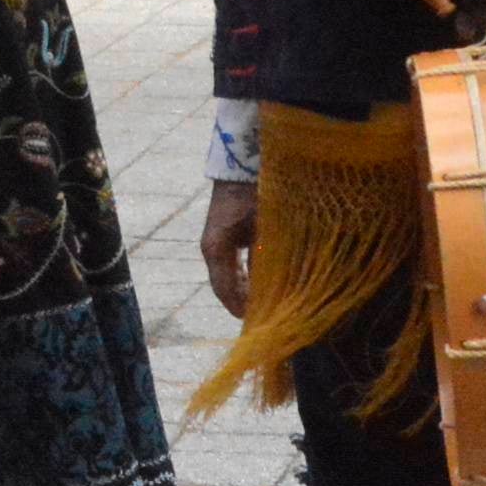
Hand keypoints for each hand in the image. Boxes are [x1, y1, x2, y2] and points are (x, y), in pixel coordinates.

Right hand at [201, 178, 257, 319]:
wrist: (243, 164)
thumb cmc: (256, 192)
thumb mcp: (263, 226)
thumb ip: (265, 257)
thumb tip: (273, 287)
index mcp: (216, 248)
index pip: (225, 289)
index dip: (240, 308)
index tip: (259, 321)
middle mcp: (213, 248)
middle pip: (226, 286)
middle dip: (245, 302)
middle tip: (267, 317)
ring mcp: (218, 243)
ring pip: (231, 277)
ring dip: (247, 290)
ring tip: (268, 304)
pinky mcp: (228, 237)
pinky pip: (236, 265)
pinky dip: (249, 277)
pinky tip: (265, 282)